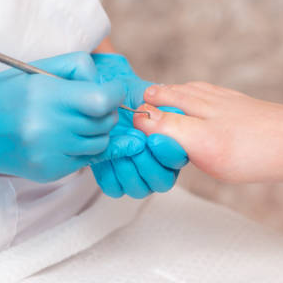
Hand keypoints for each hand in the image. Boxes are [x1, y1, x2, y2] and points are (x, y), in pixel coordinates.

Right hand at [0, 52, 144, 187]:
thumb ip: (77, 70)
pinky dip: (83, 149)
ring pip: (100, 143)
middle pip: (105, 122)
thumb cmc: (3, 94)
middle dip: (105, 112)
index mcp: (46, 96)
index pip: (102, 100)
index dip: (113, 94)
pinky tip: (64, 138)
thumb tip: (108, 84)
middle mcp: (49, 127)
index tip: (110, 91)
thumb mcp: (36, 69)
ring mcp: (50, 153)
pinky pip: (86, 160)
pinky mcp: (49, 171)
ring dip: (96, 132)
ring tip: (74, 122)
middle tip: (89, 106)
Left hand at [89, 54, 187, 197]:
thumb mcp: (146, 93)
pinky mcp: (114, 181)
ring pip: (139, 189)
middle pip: (162, 181)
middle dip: (148, 163)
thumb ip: (162, 104)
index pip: (178, 160)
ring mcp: (137, 176)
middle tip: (135, 142)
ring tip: (119, 146)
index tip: (153, 138)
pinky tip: (106, 154)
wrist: (103, 97)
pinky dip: (110, 173)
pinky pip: (114, 188)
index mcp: (172, 146)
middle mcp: (158, 166)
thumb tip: (169, 114)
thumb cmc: (127, 95)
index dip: (168, 152)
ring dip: (129, 169)